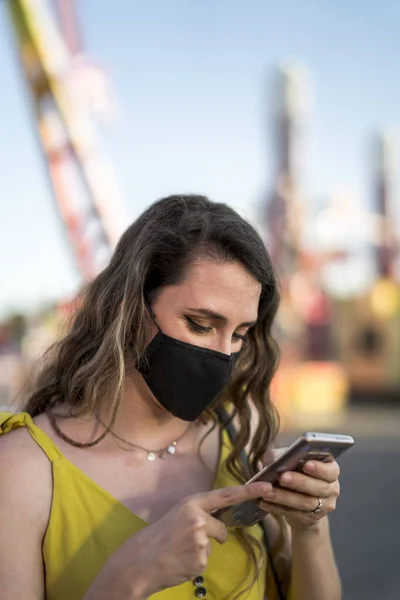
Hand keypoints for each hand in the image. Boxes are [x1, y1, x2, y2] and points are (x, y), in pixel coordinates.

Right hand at [113, 481, 272, 596]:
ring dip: (201, 550)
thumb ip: (200, 513)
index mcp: (192, 503)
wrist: (140, 561)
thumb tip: (221, 521)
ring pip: (213, 545)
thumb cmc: (159, 536)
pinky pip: (206, 560)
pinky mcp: (199, 559)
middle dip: (213, 536)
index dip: (248, 491)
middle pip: (221, 528)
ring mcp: (199, 539)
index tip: (267, 488)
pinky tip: (180, 560)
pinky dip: (195, 562)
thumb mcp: (179, 515)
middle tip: (187, 539)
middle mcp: (197, 517)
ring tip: (179, 550)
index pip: (226, 495)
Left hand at [259, 449, 339, 530]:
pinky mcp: (311, 519)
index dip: (319, 468)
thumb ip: (283, 455)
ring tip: (267, 491)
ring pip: (305, 502)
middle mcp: (332, 489)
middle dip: (299, 481)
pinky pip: (293, 513)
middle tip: (282, 477)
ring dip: (284, 497)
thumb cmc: (297, 472)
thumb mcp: (292, 461)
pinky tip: (264, 502)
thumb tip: (270, 458)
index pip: (330, 470)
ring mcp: (323, 506)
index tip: (306, 464)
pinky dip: (277, 507)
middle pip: (318, 487)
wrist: (300, 500)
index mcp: (331, 470)